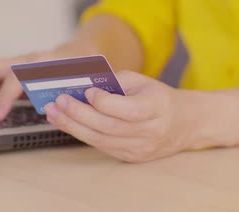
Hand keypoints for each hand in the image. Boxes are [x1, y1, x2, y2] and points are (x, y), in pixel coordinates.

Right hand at [0, 45, 88, 121]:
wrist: (79, 53)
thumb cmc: (81, 71)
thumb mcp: (78, 83)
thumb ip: (65, 94)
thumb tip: (57, 109)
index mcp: (41, 63)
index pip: (15, 77)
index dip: (3, 97)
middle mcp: (22, 60)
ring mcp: (11, 63)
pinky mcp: (4, 71)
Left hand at [44, 71, 200, 162]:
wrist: (184, 123)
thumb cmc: (158, 97)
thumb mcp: (142, 81)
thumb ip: (115, 81)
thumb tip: (82, 82)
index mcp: (157, 107)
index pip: (129, 110)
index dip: (105, 102)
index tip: (87, 91)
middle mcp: (151, 131)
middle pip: (110, 127)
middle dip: (79, 114)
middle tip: (59, 101)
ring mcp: (141, 148)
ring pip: (101, 140)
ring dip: (73, 126)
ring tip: (54, 112)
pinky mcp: (131, 157)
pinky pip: (102, 146)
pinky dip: (81, 134)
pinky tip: (66, 122)